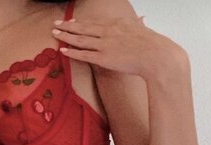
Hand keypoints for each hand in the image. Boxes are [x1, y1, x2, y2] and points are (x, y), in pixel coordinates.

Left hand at [51, 15, 188, 80]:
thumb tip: (142, 20)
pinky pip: (83, 55)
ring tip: (54, 33)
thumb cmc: (152, 46)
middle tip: (55, 24)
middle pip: (83, 28)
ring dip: (65, 36)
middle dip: (67, 26)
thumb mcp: (143, 30)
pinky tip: (62, 50)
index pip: (94, 22)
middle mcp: (108, 32)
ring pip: (80, 39)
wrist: (155, 55)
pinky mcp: (103, 58)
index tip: (71, 22)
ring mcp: (104, 45)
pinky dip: (72, 52)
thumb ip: (137, 26)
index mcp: (117, 24)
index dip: (81, 23)